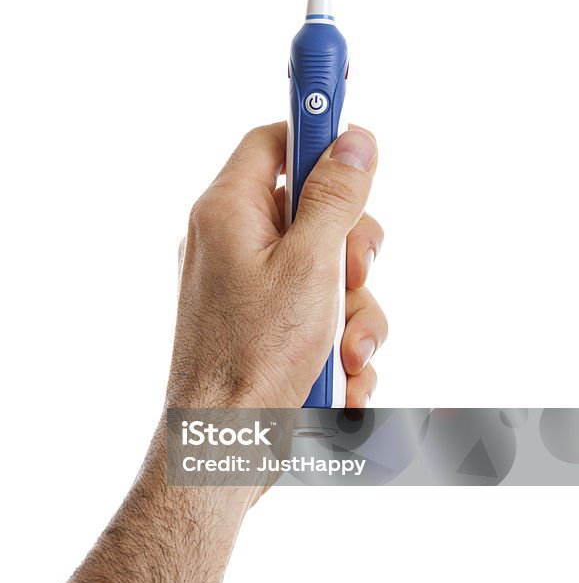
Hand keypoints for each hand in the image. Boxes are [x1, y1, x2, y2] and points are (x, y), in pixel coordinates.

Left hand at [166, 122, 386, 408]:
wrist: (226, 447)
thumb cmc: (253, 357)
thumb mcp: (309, 265)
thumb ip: (335, 197)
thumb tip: (354, 139)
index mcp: (228, 213)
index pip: (273, 142)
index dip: (318, 135)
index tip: (357, 140)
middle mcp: (234, 244)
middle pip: (315, 210)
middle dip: (352, 250)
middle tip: (352, 273)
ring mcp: (251, 289)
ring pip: (329, 270)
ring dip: (354, 311)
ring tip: (344, 351)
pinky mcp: (268, 328)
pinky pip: (321, 315)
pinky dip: (340, 344)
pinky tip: (338, 379)